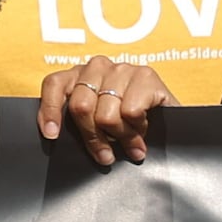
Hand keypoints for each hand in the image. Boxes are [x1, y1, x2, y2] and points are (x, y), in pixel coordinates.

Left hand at [38, 54, 167, 166]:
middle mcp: (98, 66)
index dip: (49, 110)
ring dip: (121, 136)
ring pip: (106, 114)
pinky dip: (137, 128)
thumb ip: (79, 120)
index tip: (52, 135)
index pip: (54, 85)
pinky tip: (144, 128)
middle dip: (94, 137)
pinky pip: (131, 112)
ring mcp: (122, 69)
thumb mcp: (97, 118)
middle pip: (81, 107)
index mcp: (79, 74)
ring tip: (131, 145)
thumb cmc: (128, 121)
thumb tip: (56, 136)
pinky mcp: (146, 76)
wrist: (171, 120)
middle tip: (106, 155)